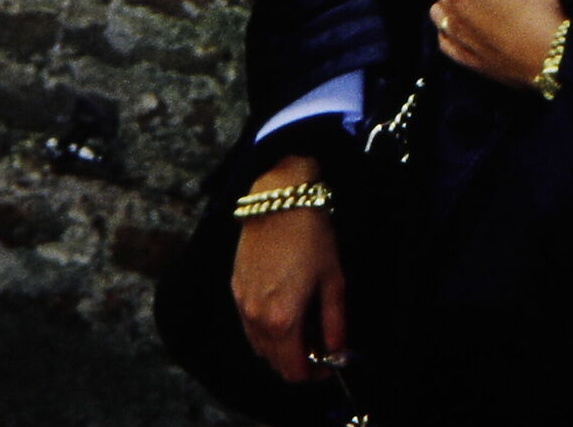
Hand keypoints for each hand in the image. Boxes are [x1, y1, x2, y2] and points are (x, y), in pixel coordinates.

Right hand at [231, 155, 345, 385]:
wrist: (278, 199)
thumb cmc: (310, 235)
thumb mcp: (333, 279)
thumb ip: (335, 321)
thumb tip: (337, 349)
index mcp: (283, 320)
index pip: (294, 370)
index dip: (313, 374)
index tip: (328, 365)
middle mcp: (256, 319)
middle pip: (275, 363)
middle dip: (298, 362)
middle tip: (319, 346)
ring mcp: (242, 305)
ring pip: (260, 347)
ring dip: (281, 347)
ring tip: (304, 328)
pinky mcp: (235, 289)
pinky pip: (249, 326)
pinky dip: (265, 330)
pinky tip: (284, 310)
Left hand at [431, 0, 565, 90]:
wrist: (549, 55)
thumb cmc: (535, 8)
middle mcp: (451, 14)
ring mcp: (456, 39)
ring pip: (439, 10)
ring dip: (452, 1)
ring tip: (481, 2)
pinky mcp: (465, 59)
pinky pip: (445, 38)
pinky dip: (452, 28)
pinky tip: (471, 26)